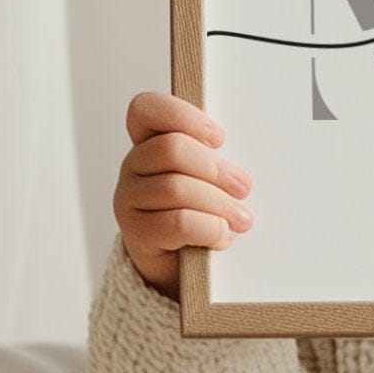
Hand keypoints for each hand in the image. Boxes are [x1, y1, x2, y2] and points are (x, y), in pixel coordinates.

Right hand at [114, 92, 254, 296]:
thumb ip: (214, 161)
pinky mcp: (136, 232)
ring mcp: (129, 199)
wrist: (176, 263)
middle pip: (171, 149)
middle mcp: (133, 166)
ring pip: (176, 188)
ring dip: (219, 204)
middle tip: (243, 187)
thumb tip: (244, 172)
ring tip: (241, 218)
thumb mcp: (206, 179)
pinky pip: (179, 223)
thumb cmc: (199, 210)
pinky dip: (209, 228)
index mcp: (149, 142)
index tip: (219, 138)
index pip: (146, 110)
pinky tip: (221, 236)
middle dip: (215, 168)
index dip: (182, 117)